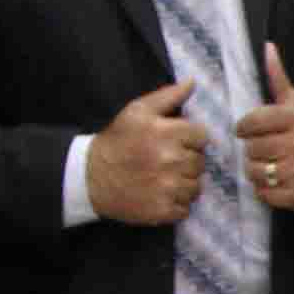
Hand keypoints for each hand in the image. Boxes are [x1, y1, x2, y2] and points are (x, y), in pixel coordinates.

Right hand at [85, 82, 205, 225]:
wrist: (90, 177)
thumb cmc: (117, 140)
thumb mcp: (138, 111)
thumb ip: (168, 96)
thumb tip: (192, 82)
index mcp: (167, 133)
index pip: (202, 137)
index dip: (191, 139)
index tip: (177, 142)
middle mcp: (171, 160)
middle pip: (200, 162)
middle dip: (187, 161)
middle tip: (167, 161)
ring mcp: (168, 188)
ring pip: (196, 187)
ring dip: (184, 184)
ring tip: (164, 179)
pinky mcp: (162, 210)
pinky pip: (185, 209)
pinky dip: (176, 204)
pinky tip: (161, 195)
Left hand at [238, 48, 293, 210]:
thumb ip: (278, 79)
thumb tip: (268, 47)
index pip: (250, 122)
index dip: (244, 127)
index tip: (248, 129)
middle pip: (250, 148)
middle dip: (252, 147)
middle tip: (264, 147)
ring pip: (253, 171)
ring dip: (255, 168)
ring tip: (268, 163)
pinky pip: (263, 192)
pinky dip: (264, 188)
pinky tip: (275, 179)